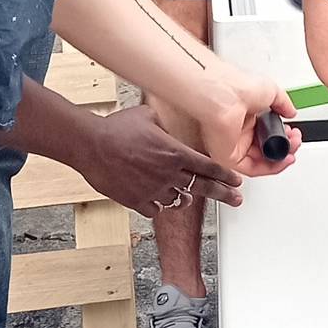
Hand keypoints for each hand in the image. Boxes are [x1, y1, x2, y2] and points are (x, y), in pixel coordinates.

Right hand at [70, 106, 275, 218]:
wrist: (91, 145)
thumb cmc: (116, 128)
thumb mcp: (148, 117)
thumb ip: (164, 125)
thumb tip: (166, 125)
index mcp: (175, 152)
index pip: (209, 166)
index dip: (226, 175)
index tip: (237, 181)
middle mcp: (168, 173)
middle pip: (204, 187)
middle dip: (224, 194)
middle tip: (236, 200)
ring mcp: (153, 190)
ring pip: (180, 200)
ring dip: (185, 198)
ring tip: (189, 196)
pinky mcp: (136, 201)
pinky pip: (155, 210)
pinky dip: (159, 206)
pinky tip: (158, 202)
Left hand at [196, 60, 302, 178]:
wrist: (224, 95)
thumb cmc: (238, 87)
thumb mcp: (270, 91)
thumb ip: (283, 104)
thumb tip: (291, 112)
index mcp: (247, 115)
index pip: (267, 133)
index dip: (283, 136)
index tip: (294, 133)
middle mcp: (239, 131)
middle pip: (266, 149)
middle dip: (284, 148)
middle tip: (294, 142)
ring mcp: (233, 145)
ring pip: (261, 160)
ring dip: (280, 159)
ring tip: (291, 152)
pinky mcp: (228, 157)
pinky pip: (252, 168)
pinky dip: (270, 167)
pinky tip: (282, 161)